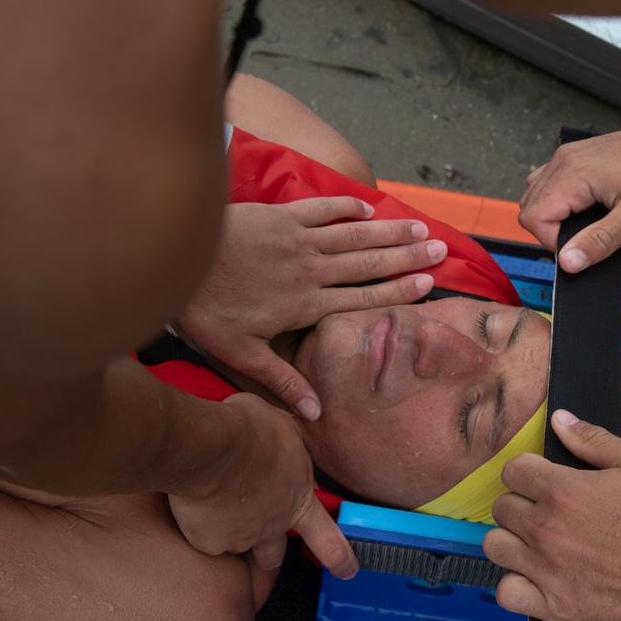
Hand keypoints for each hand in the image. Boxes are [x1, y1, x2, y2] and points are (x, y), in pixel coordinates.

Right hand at [168, 391, 358, 579]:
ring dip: (228, 530)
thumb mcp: (283, 430)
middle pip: (274, 556)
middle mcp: (273, 525)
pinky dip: (200, 523)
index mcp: (298, 499)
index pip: (329, 539)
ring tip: (214, 500)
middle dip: (268, 554)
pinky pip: (204, 537)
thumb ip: (287, 450)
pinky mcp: (210, 542)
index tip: (347, 570)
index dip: (341, 559)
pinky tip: (194, 500)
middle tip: (256, 540)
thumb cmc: (248, 429)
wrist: (209, 444)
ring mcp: (242, 537)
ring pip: (235, 544)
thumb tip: (283, 446)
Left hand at [176, 197, 445, 417]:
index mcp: (306, 304)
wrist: (179, 257)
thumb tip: (315, 414)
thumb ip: (281, 380)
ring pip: (354, 234)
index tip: (428, 283)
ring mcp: (297, 239)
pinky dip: (346, 206)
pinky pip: (321, 208)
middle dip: (408, 255)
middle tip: (441, 248)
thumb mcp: (240, 354)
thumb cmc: (206, 310)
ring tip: (420, 225)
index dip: (398, 291)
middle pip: (369, 263)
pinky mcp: (280, 215)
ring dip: (389, 230)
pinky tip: (367, 206)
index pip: (363, 298)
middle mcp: (311, 270)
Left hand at [483, 410, 620, 620]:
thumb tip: (560, 420)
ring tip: (539, 543)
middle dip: (523, 504)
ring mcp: (547, 571)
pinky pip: (506, 593)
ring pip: (495, 547)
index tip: (545, 480)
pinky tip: (536, 577)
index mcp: (564, 491)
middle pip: (502, 508)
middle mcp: (547, 530)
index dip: (530, 471)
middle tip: (550, 512)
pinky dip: (516, 585)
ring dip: (514, 541)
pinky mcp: (554, 607)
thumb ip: (593, 439)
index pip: (512, 471)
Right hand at [518, 120, 620, 270]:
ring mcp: (569, 155)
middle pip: (529, 207)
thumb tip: (568, 262)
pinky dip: (559, 201)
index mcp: (573, 174)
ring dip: (554, 216)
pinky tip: (586, 207)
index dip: (553, 242)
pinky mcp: (577, 156)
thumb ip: (598, 242)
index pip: (533, 218)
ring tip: (588, 222)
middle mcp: (564, 160)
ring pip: (536, 195)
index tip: (582, 247)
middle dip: (552, 231)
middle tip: (588, 237)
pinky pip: (550, 182)